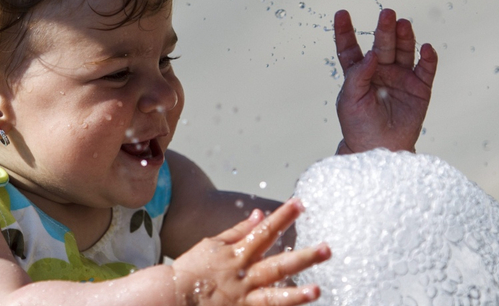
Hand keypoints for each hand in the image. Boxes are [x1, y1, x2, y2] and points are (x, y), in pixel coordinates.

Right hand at [171, 199, 330, 305]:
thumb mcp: (213, 244)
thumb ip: (239, 230)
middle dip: (304, 258)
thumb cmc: (192, 269)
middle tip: (327, 249)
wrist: (170, 298)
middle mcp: (244, 277)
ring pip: (274, 298)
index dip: (283, 217)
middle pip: (278, 266)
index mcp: (238, 255)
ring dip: (296, 295)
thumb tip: (261, 214)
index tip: (300, 203)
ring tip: (317, 290)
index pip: (265, 232)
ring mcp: (244, 300)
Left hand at [334, 8, 437, 153]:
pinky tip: (426, 48)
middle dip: (384, 30)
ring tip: (403, 24)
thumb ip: (357, 76)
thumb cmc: (358, 125)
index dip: (345, 31)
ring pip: (404, 51)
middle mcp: (381, 70)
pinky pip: (426, 69)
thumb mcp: (349, 101)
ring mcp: (401, 77)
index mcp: (359, 72)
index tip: (341, 14)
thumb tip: (371, 55)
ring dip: (405, 37)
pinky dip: (428, 58)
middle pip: (383, 45)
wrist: (379, 149)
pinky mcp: (420, 88)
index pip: (350, 48)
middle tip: (387, 14)